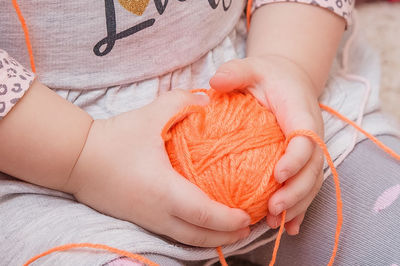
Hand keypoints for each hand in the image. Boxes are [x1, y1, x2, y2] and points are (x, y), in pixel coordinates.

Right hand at [65, 89, 250, 246]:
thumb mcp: (150, 115)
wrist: (77, 159)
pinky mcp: (139, 219)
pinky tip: (199, 226)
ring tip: (229, 235)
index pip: (204, 214)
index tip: (248, 217)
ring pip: (185, 239)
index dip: (229, 220)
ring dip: (210, 240)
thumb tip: (207, 101)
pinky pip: (172, 234)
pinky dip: (193, 235)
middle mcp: (158, 212)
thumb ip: (182, 102)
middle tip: (246, 231)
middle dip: (225, 237)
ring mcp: (147, 219)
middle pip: (199, 236)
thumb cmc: (114, 139)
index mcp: (164, 190)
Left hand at [210, 55, 324, 234]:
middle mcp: (310, 134)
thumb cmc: (267, 75)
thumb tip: (215, 81)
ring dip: (297, 205)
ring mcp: (309, 150)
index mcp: (300, 112)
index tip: (278, 174)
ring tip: (275, 222)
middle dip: (297, 192)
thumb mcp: (251, 66)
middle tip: (273, 208)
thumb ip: (235, 71)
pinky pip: (305, 186)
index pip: (306, 138)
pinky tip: (287, 226)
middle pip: (313, 168)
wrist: (288, 81)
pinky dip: (299, 207)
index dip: (296, 158)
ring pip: (311, 183)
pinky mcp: (302, 161)